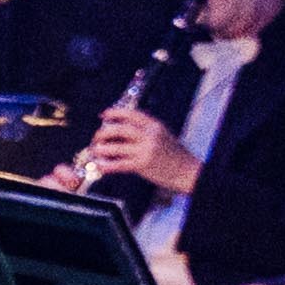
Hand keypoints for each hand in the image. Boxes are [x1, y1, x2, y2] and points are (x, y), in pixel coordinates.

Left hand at [77, 101, 197, 194]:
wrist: (188, 172)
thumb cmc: (176, 155)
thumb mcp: (163, 135)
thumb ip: (146, 130)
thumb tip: (123, 126)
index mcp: (155, 126)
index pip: (131, 114)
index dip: (114, 112)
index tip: (104, 115)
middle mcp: (149, 136)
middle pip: (120, 129)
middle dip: (103, 132)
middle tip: (97, 136)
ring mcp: (145, 150)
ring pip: (116, 147)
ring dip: (102, 149)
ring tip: (96, 150)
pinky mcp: (142, 165)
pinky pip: (119, 164)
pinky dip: (107, 165)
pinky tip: (101, 166)